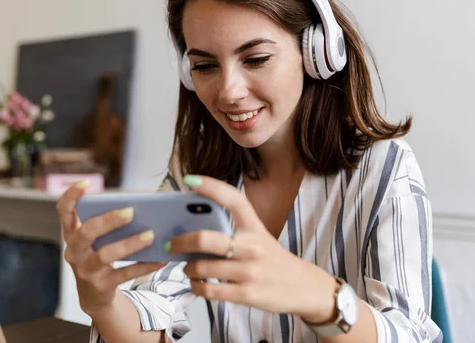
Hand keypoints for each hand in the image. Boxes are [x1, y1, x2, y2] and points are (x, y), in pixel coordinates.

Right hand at [55, 180, 165, 314]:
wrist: (95, 294)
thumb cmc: (100, 256)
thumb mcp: (99, 240)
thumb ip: (112, 223)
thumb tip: (145, 205)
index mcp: (72, 234)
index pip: (64, 211)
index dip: (71, 196)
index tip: (85, 183)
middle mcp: (74, 251)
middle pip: (85, 233)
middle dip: (108, 221)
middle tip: (131, 212)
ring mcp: (85, 270)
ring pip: (105, 255)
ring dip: (129, 244)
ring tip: (150, 235)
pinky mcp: (100, 286)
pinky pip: (124, 274)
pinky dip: (144, 266)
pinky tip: (160, 260)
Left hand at [169, 175, 336, 322]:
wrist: (304, 288)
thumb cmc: (274, 260)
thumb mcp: (259, 238)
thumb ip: (233, 232)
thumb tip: (192, 230)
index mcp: (255, 227)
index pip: (233, 199)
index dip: (211, 187)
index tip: (190, 180)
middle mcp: (252, 246)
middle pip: (205, 239)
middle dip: (180, 242)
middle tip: (170, 244)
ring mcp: (249, 271)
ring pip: (202, 267)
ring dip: (188, 268)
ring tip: (188, 268)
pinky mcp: (247, 294)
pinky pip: (209, 290)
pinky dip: (196, 286)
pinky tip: (197, 283)